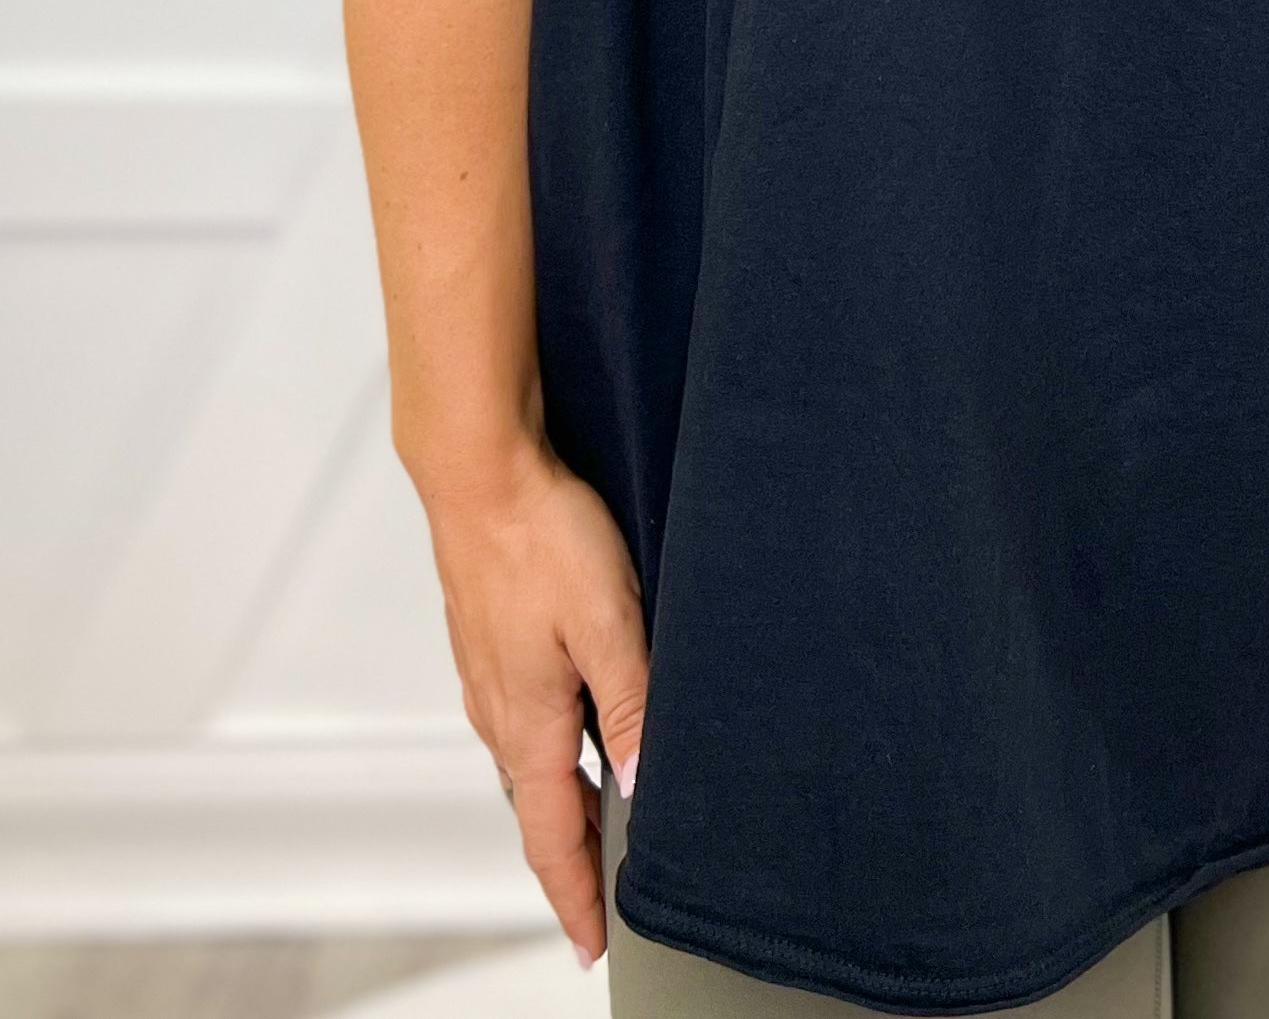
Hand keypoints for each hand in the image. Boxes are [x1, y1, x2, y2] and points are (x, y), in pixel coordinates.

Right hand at [420, 445, 649, 969]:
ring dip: (563, 802)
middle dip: (574, 856)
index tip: (594, 944)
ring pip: (528, 764)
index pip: (553, 837)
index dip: (576, 897)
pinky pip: (521, 719)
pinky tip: (575, 727)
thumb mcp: (608, 623)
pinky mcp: (488, 640)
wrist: (481, 471)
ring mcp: (487, 675)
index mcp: (527, 722)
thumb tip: (640, 787)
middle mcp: (498, 710)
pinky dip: (549, 750)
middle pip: (539, 809)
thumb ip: (629, 707)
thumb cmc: (540, 536)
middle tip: (609, 893)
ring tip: (604, 821)